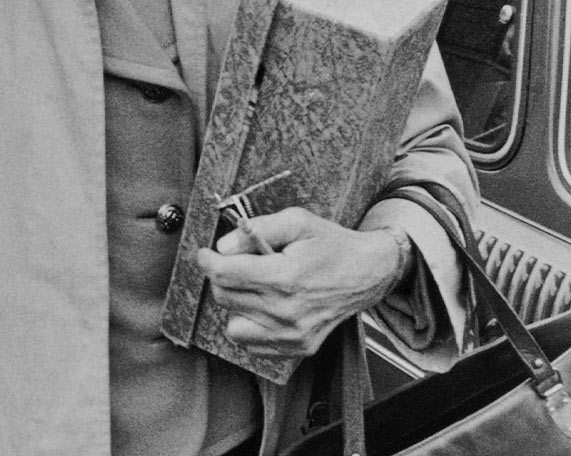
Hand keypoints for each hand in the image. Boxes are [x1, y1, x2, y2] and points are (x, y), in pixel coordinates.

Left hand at [196, 207, 401, 357]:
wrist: (366, 273)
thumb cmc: (330, 244)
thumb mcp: (296, 221)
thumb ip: (257, 229)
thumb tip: (223, 246)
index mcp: (285, 277)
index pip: (225, 274)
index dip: (206, 260)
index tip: (204, 253)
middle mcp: (286, 312)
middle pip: (224, 297)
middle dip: (222, 276)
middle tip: (239, 262)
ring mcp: (292, 335)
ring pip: (233, 324)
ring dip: (236, 303)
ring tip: (255, 286)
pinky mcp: (297, 348)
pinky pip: (251, 344)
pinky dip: (250, 325)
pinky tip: (266, 305)